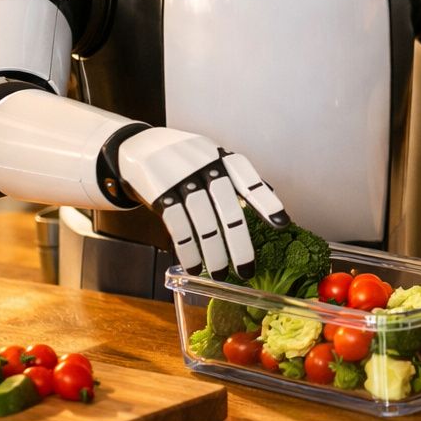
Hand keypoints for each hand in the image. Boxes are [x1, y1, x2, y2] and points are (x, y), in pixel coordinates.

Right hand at [116, 127, 288, 280]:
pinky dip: (187, 249)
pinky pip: (177, 226)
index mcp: (222, 158)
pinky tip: (194, 266)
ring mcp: (181, 181)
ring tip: (220, 274)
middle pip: (227, 209)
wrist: (139, 146)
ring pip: (202, 223)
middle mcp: (204, 167)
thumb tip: (270, 194)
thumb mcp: (211, 157)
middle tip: (247, 270)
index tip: (281, 224)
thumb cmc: (186, 158)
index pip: (248, 181)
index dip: (265, 202)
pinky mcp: (160, 194)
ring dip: (213, 253)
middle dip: (238, 243)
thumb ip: (236, 176)